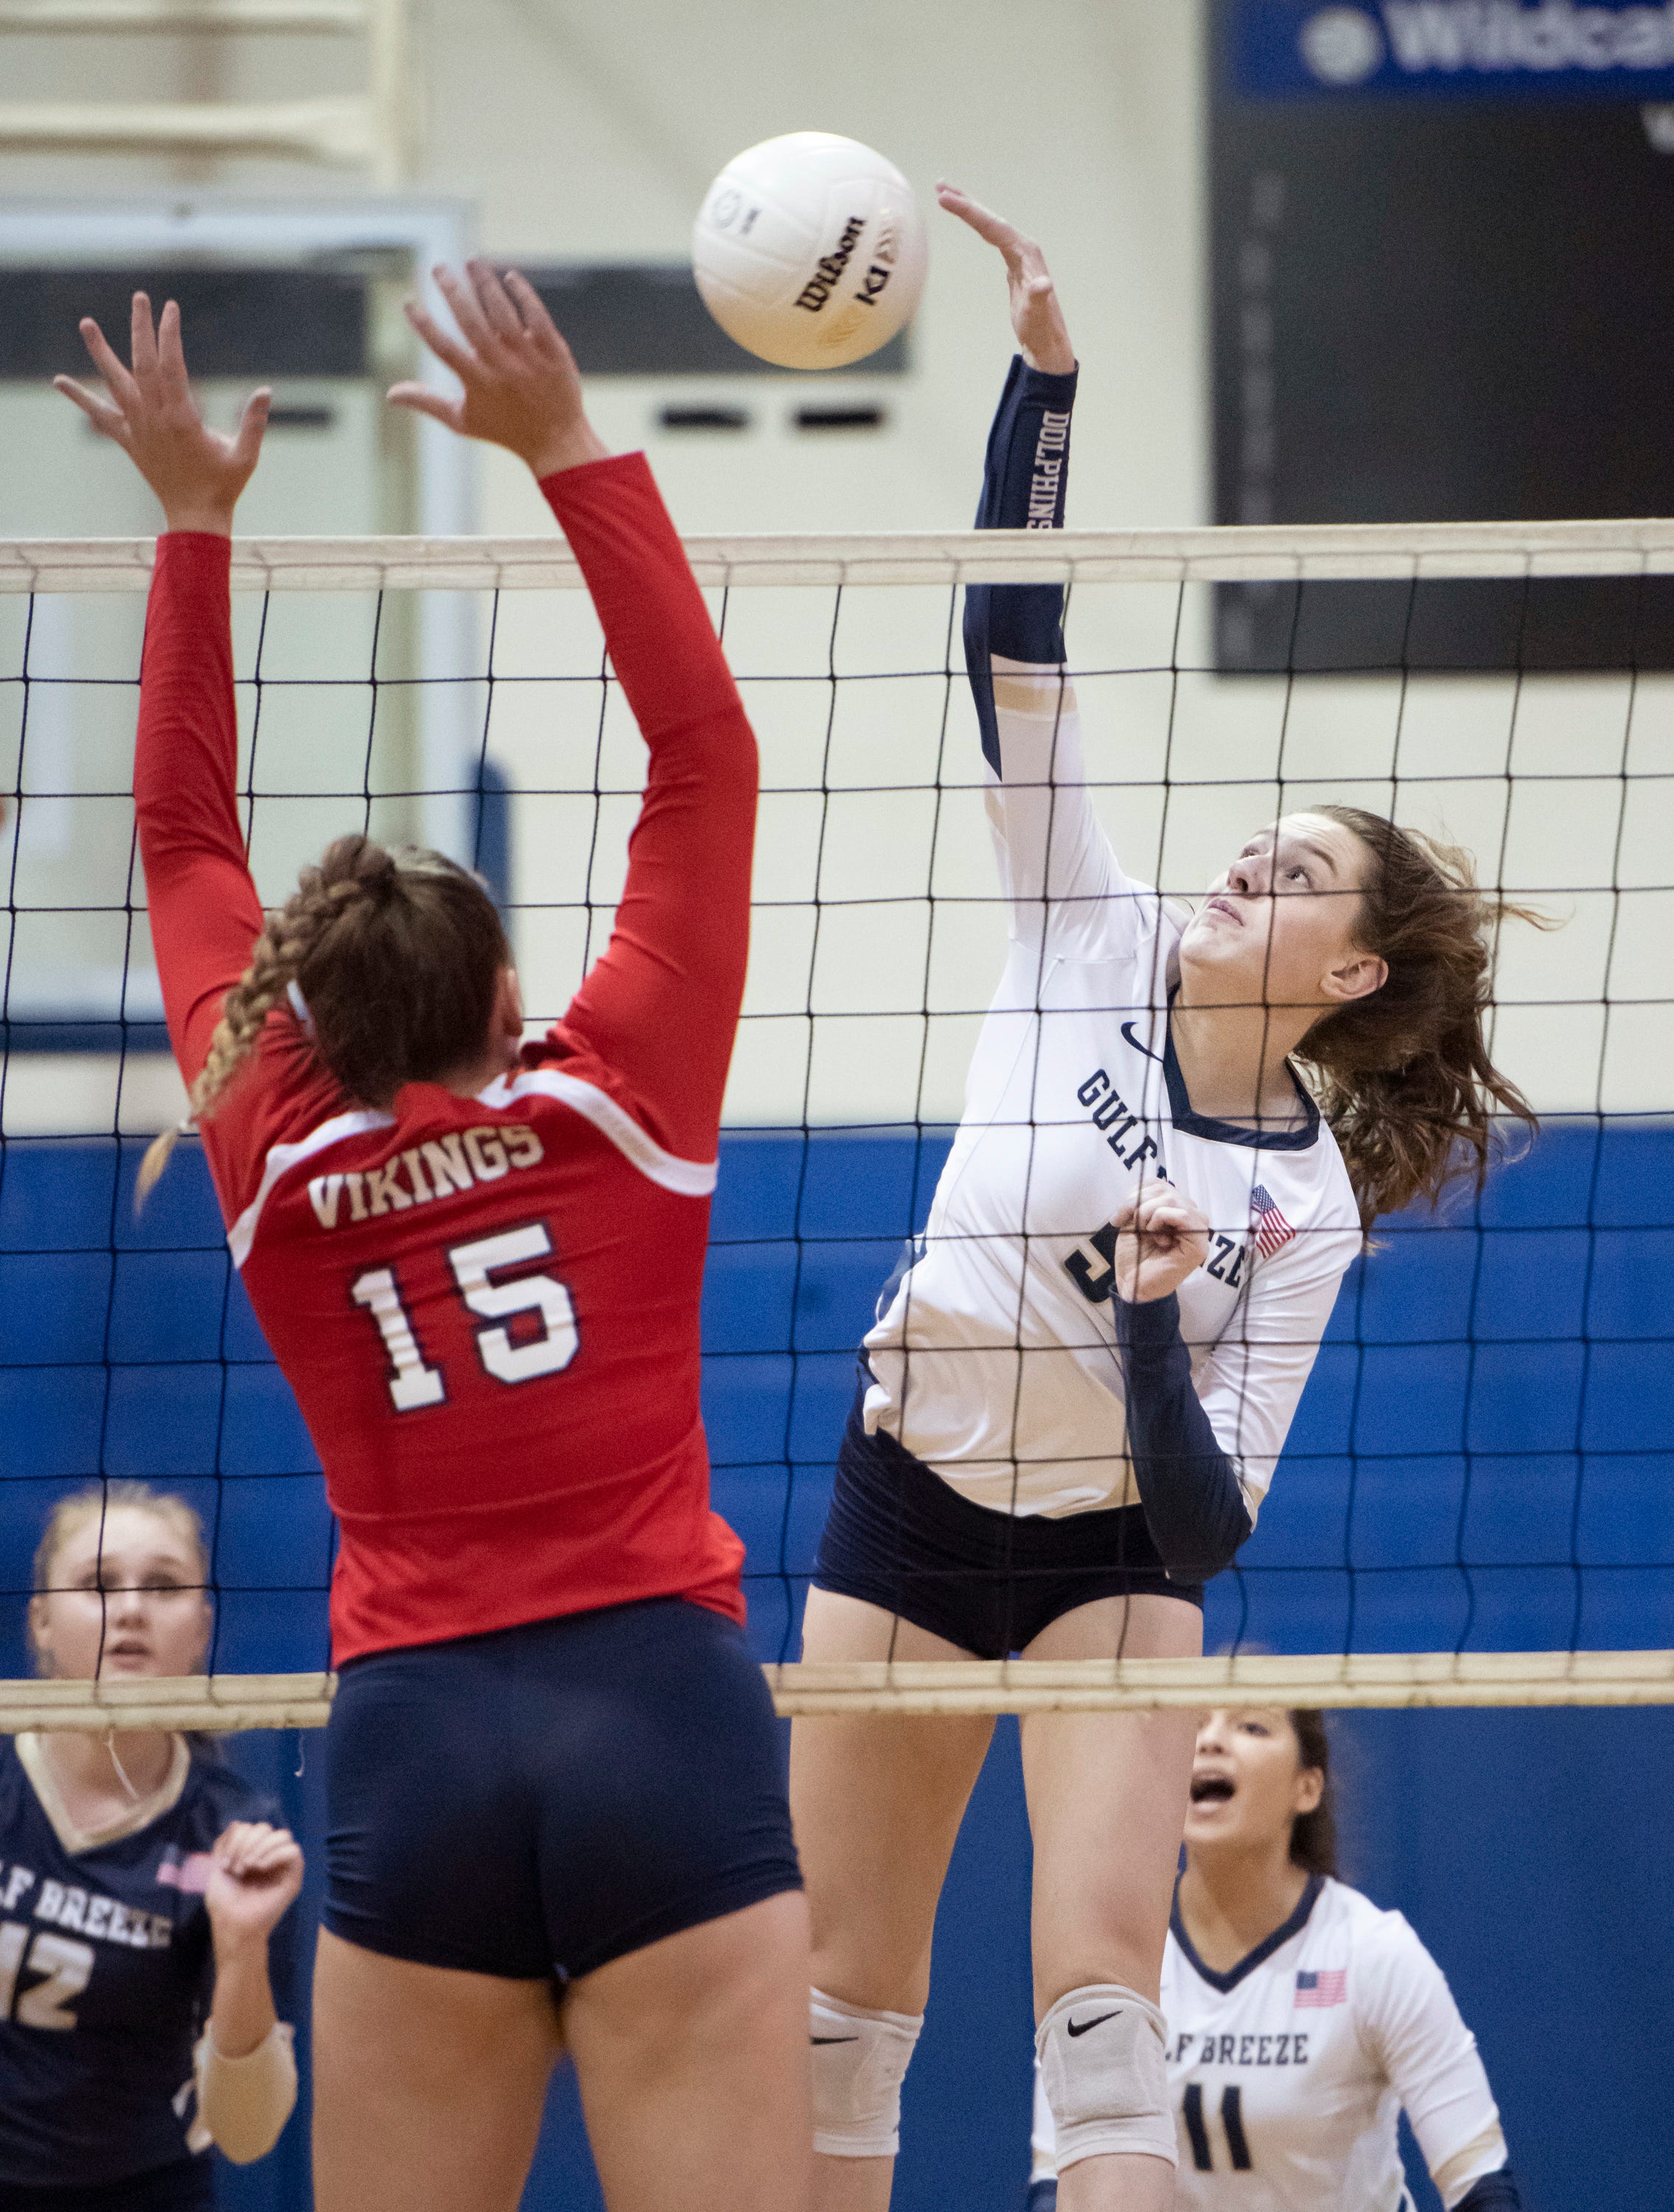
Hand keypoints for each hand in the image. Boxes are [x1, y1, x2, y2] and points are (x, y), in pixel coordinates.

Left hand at [54, 295, 269, 535]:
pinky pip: (100, 416)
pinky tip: (60, 381)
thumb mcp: (246, 455)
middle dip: (140, 328)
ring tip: (86, 323)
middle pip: (142, 363)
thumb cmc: (223, 487)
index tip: (170, 308)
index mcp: (181, 418)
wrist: (195, 518)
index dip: (169, 334)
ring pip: (115, 382)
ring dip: (100, 351)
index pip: (170, 365)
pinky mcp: (129, 440)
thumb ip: (255, 423)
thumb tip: (265, 391)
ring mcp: (137, 428)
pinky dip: (80, 397)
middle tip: (139, 298)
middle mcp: (153, 418)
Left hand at [204, 1822, 302, 1956]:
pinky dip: (275, 1854)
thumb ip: (225, 1843)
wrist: (232, 1925)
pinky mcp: (293, 1875)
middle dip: (247, 1843)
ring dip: (261, 1847)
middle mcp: (267, 1855)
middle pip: (265, 1828)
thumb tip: (236, 1825)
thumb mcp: (217, 1867)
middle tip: (237, 1867)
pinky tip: (261, 1867)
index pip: (250, 1827)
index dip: (237, 1839)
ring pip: (282, 1835)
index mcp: (250, 1853)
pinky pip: (293, 1851)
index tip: (225, 1863)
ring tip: (249, 1866)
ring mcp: (281, 1864)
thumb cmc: (224, 1902)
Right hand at [388, 260, 607, 477]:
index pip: (443, 348)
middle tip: (437, 267)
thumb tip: (390, 394)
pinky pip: (537, 316)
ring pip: (503, 313)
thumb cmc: (504, 430)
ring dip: (485, 284)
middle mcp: (501, 367)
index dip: (423, 325)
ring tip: (471, 261)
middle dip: (452, 292)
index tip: (408, 302)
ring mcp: (528, 358)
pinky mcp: (553, 351)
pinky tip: (510, 277)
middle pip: (471, 323)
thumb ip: (427, 403)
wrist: (556, 441)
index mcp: (477, 382)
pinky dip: (523, 295)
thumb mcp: (463, 420)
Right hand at [936, 184, 1074, 375]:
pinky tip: (969, 219)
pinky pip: (991, 236)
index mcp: (1026, 253)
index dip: (969, 212)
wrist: (1047, 341)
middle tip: (940, 185)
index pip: (993, 226)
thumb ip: (1038, 298)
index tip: (944, 199)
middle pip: (991, 219)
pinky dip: (977, 224)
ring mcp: (1018, 254)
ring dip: (970, 208)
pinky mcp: (1013, 262)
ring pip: (990, 224)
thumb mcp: (1037, 315)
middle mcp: (1023, 248)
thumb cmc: (1041, 329)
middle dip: (966, 202)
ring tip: (946, 193)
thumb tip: (1043, 284)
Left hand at [1112, 1180, 1210, 1303]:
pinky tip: (1157, 1237)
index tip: (1119, 1214)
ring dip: (1147, 1214)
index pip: (1160, 1185)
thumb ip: (1140, 1201)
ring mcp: (1198, 1230)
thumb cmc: (1134, 1256)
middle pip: (1165, 1190)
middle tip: (1124, 1222)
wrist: (1134, 1285)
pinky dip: (1161, 1220)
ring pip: (1172, 1200)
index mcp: (1177, 1211)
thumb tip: (1141, 1188)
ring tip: (1144, 1232)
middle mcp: (1191, 1218)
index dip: (1136, 1192)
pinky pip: (1181, 1214)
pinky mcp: (1199, 1244)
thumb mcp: (1133, 1221)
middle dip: (1138, 1203)